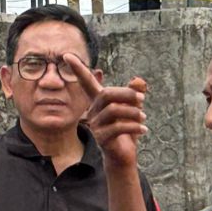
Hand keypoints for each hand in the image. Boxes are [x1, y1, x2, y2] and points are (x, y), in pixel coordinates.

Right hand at [66, 53, 145, 168]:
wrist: (123, 156)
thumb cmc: (127, 130)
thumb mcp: (134, 109)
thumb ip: (136, 94)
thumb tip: (139, 80)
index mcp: (99, 101)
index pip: (86, 82)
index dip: (78, 69)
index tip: (67, 54)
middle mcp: (93, 111)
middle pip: (107, 94)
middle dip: (127, 94)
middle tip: (142, 99)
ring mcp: (95, 125)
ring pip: (114, 110)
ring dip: (133, 112)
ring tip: (144, 117)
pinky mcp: (100, 138)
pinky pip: (118, 127)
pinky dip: (134, 126)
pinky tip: (144, 129)